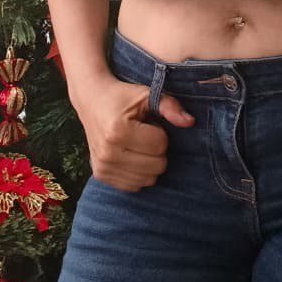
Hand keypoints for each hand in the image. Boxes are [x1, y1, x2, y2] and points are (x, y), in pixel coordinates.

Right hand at [73, 73, 195, 192]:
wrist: (92, 100)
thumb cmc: (122, 97)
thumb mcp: (146, 95)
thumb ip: (169, 106)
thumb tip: (190, 122)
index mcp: (117, 131)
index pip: (160, 144)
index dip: (159, 132)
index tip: (147, 123)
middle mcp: (107, 152)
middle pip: (157, 166)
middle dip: (156, 149)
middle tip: (143, 134)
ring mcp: (103, 167)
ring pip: (147, 180)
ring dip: (149, 163)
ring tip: (136, 144)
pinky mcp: (100, 176)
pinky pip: (134, 186)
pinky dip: (138, 173)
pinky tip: (129, 155)